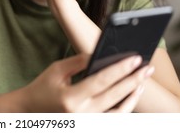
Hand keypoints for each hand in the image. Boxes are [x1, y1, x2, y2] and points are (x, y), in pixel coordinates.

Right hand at [21, 54, 152, 111]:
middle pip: (114, 96)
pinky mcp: (91, 124)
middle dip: (133, 80)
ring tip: (142, 80)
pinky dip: (125, 106)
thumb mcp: (57, 69)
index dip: (120, 69)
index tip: (134, 58)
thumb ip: (79, 61)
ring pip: (119, 111)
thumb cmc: (43, 86)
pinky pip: (114, 117)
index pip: (101, 81)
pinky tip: (132, 93)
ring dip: (133, 95)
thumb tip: (101, 54)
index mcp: (71, 99)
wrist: (32, 109)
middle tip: (147, 67)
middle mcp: (81, 114)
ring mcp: (88, 122)